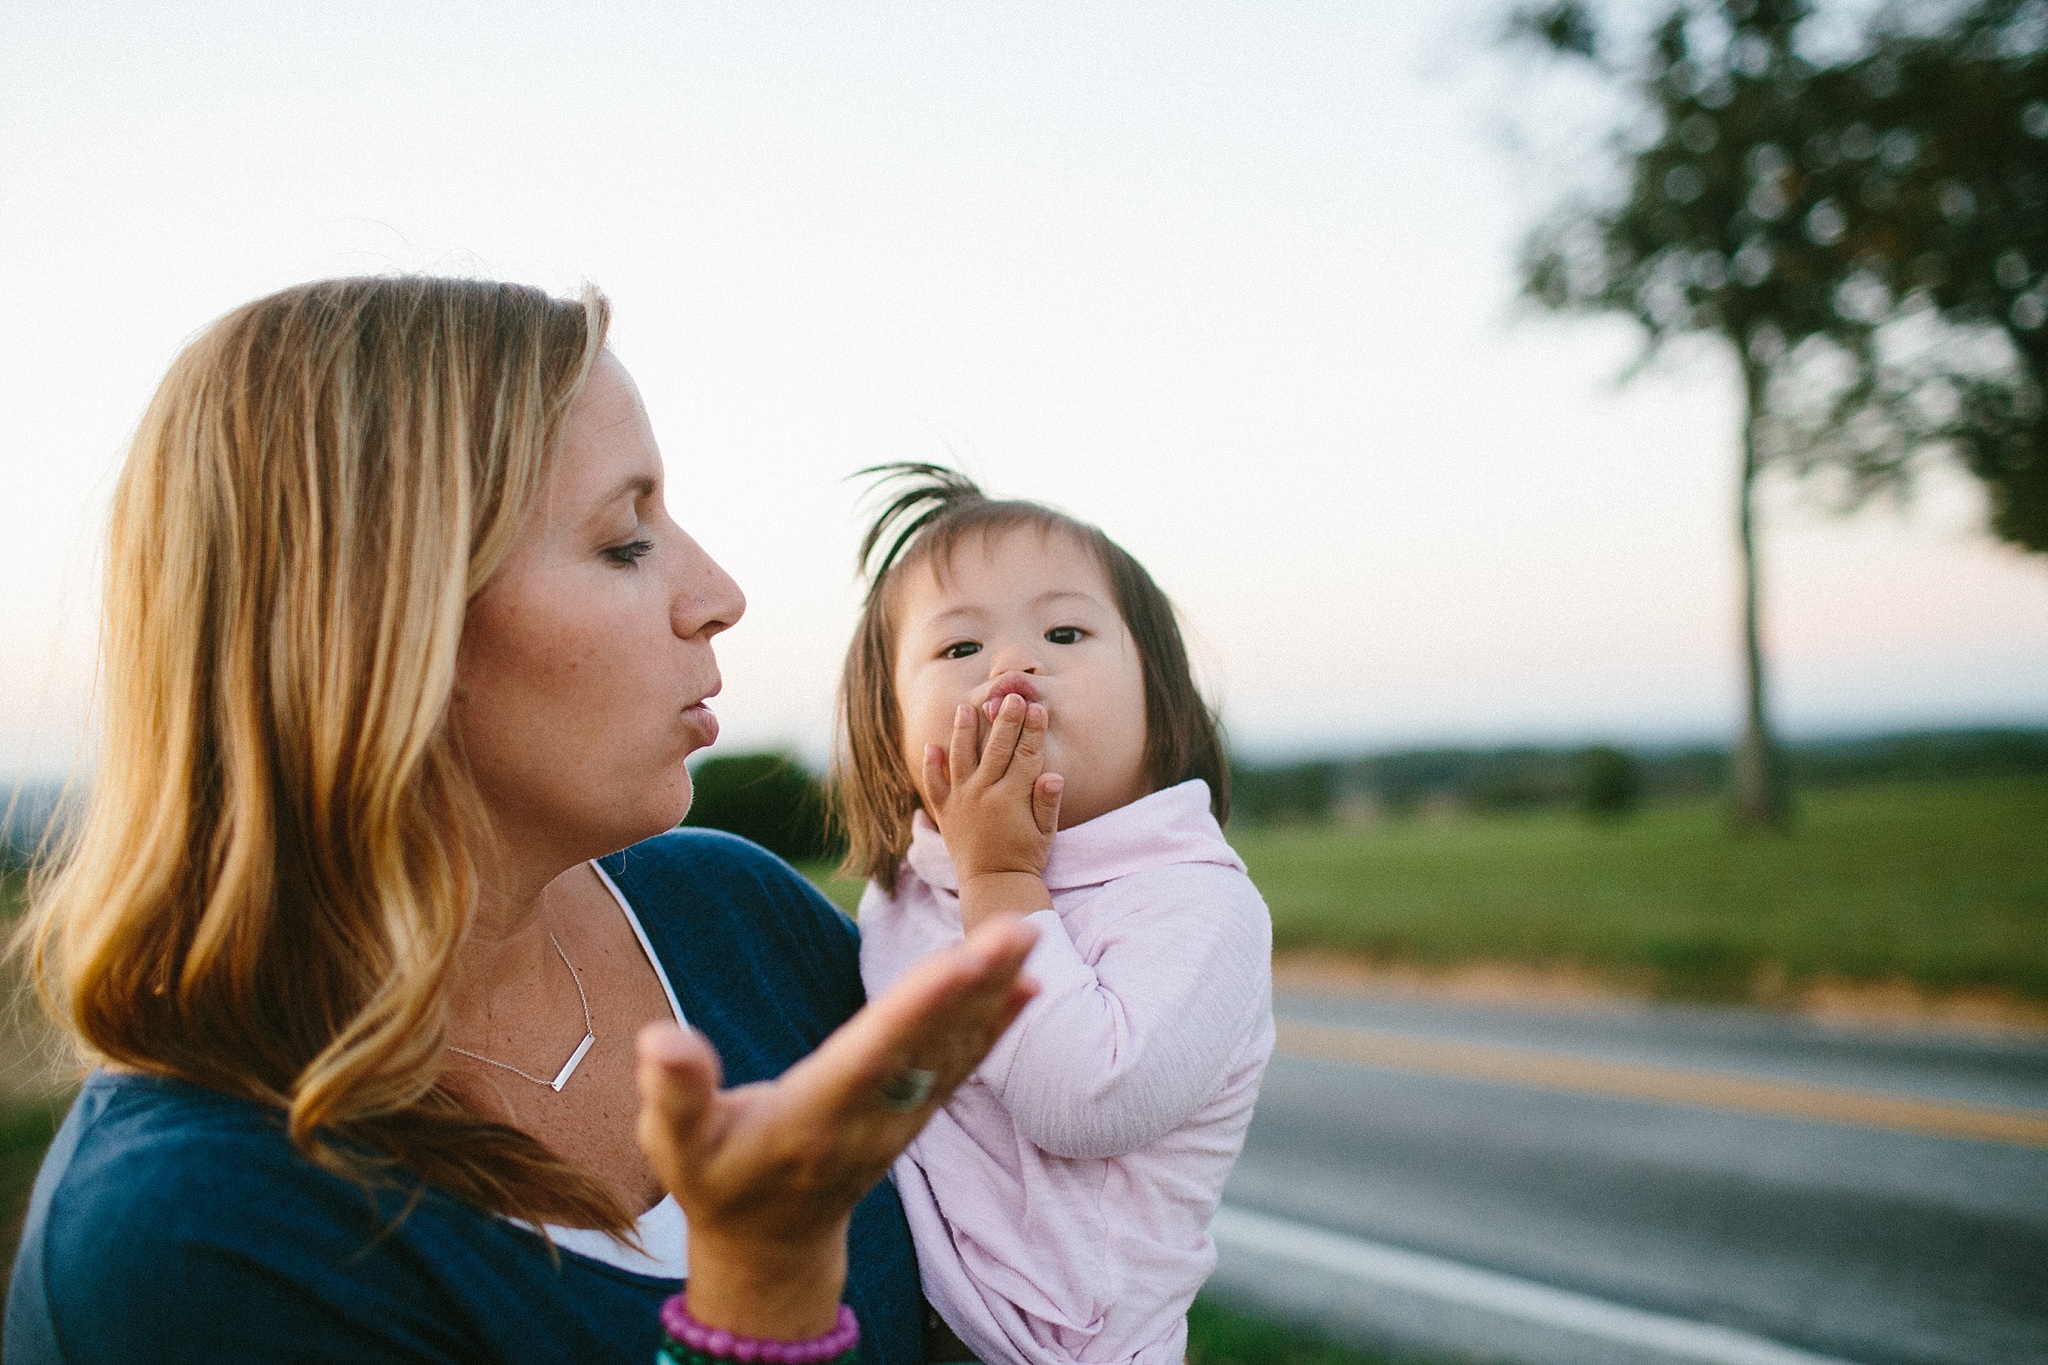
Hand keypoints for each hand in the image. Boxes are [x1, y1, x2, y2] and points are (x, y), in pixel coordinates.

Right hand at [635, 915, 1038, 1340]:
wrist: (768, 1244)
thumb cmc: (716, 1179)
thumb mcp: (677, 1147)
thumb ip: (675, 1093)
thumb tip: (660, 1038)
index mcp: (813, 1117)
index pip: (873, 1054)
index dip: (916, 1007)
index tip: (958, 961)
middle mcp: (869, 1117)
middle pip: (929, 1043)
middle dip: (973, 986)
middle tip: (1018, 927)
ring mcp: (899, 1119)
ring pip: (954, 1049)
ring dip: (994, 993)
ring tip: (1028, 936)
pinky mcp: (913, 1113)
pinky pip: (962, 1065)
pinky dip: (997, 1026)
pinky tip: (1028, 986)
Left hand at [921, 693, 1063, 928]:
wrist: (993, 884)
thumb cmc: (1025, 857)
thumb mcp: (1045, 833)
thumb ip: (1047, 802)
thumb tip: (1053, 774)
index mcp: (1011, 797)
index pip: (1025, 755)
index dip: (1033, 730)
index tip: (1037, 707)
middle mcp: (984, 794)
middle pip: (996, 749)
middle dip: (1005, 720)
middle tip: (1010, 695)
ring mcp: (962, 801)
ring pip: (961, 758)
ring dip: (963, 731)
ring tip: (964, 707)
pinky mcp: (946, 812)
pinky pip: (935, 785)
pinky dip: (931, 766)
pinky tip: (931, 746)